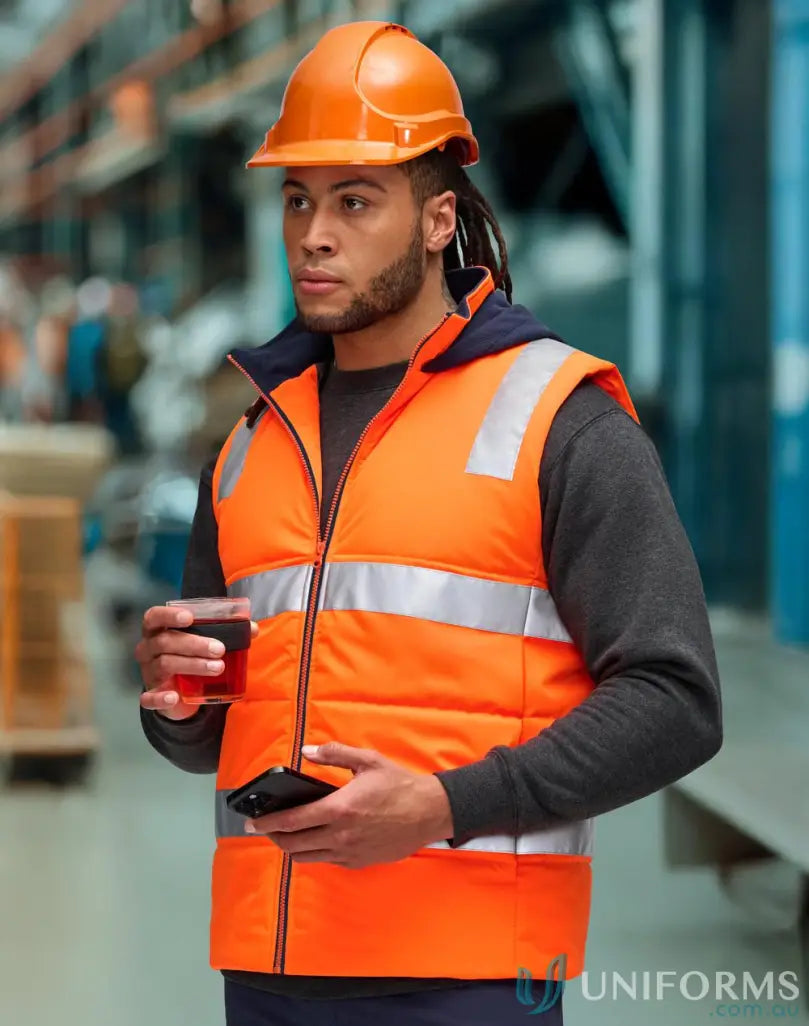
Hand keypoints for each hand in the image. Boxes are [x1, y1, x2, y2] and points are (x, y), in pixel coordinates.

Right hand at [136, 605, 257, 720]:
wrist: (178, 692)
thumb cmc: (189, 656)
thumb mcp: (203, 642)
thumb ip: (225, 632)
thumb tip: (252, 628)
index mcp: (157, 631)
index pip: (154, 617)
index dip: (169, 615)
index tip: (189, 618)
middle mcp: (148, 649)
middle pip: (165, 641)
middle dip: (194, 644)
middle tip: (220, 649)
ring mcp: (148, 672)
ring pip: (165, 664)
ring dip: (193, 665)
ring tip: (218, 667)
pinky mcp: (151, 695)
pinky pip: (149, 697)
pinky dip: (160, 697)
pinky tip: (174, 696)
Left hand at [245, 742, 454, 868]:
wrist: (428, 813)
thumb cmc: (398, 784)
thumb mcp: (367, 761)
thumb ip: (334, 754)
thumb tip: (307, 750)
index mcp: (339, 809)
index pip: (293, 821)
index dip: (267, 823)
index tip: (251, 823)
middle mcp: (340, 835)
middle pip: (293, 845)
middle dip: (274, 837)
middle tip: (265, 828)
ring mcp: (349, 853)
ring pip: (307, 858)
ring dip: (291, 847)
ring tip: (285, 835)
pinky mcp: (358, 862)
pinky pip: (327, 861)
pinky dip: (314, 852)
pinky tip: (316, 839)